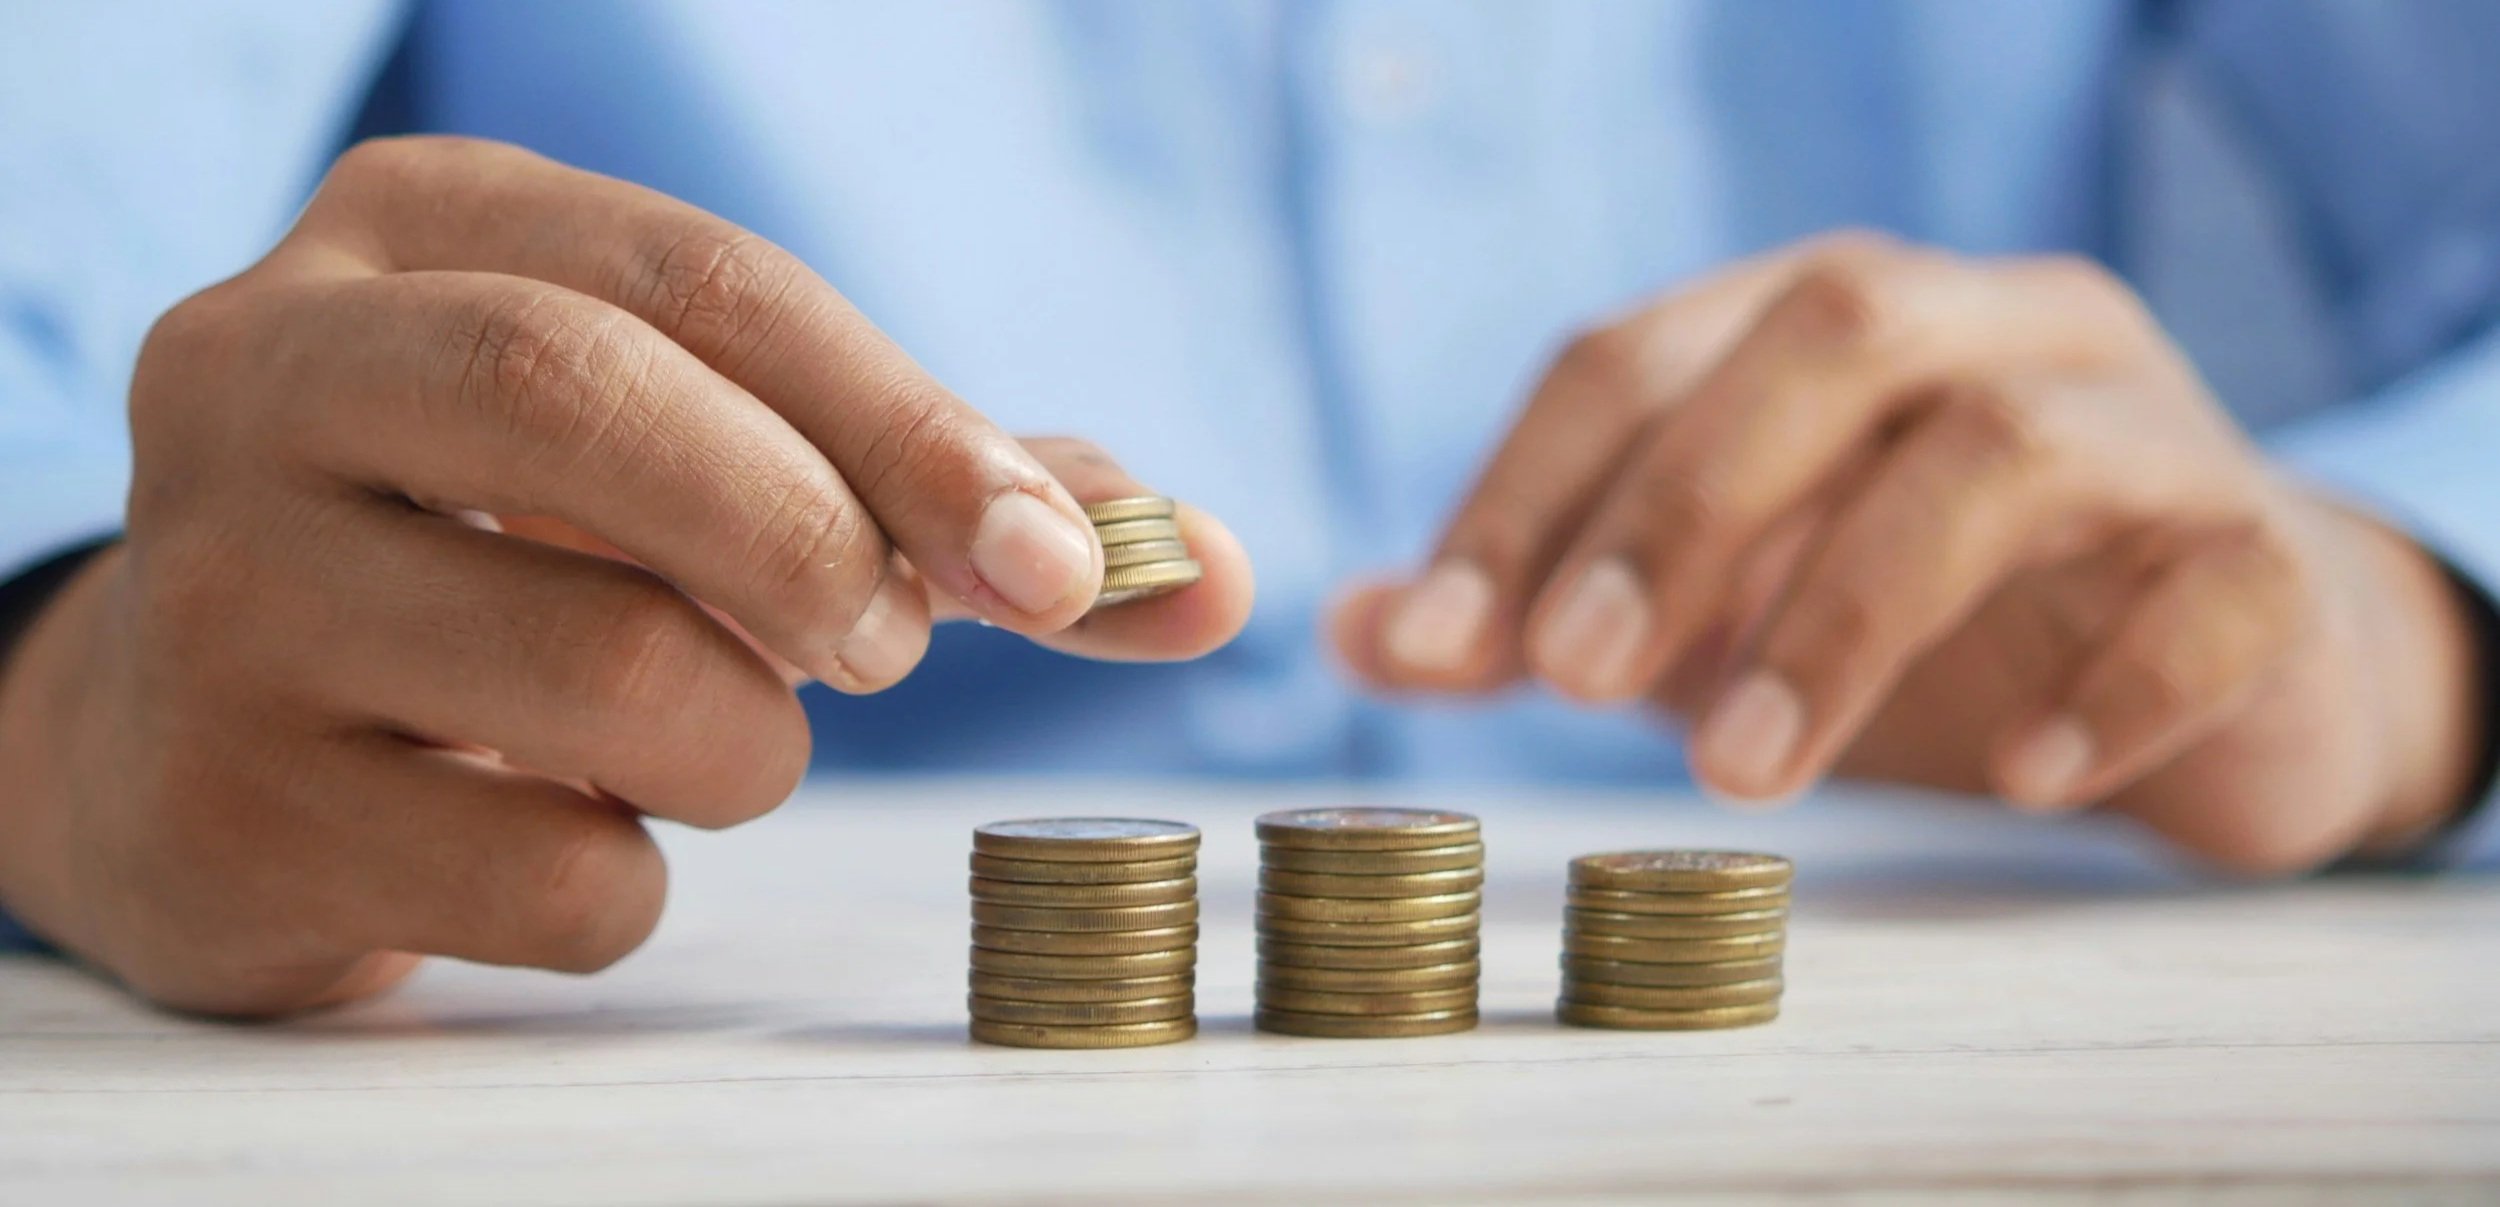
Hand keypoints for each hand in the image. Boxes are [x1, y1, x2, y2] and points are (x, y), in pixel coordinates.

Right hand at [0, 138, 1251, 1014]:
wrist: (200, 734)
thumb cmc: (510, 561)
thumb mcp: (691, 459)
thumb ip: (945, 495)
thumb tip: (1207, 570)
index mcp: (417, 232)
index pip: (705, 283)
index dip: (911, 424)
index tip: (1062, 563)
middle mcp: (271, 372)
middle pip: (588, 400)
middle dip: (811, 538)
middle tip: (888, 644)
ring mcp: (217, 591)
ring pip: (598, 671)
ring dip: (745, 743)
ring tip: (707, 736)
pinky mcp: (222, 805)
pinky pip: (544, 874)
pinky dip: (633, 880)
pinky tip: (567, 829)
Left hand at [1335, 233, 2477, 872]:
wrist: (2226, 669)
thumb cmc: (1935, 622)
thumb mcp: (1718, 611)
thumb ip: (1548, 611)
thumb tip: (1352, 634)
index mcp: (1828, 323)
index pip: (1640, 352)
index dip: (1523, 492)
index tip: (1432, 644)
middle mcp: (1990, 330)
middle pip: (1829, 335)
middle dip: (1681, 506)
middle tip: (1573, 680)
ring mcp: (2146, 429)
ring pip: (2004, 452)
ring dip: (1847, 611)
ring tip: (1744, 775)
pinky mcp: (2267, 555)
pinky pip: (2210, 588)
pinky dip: (2110, 683)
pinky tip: (2020, 778)